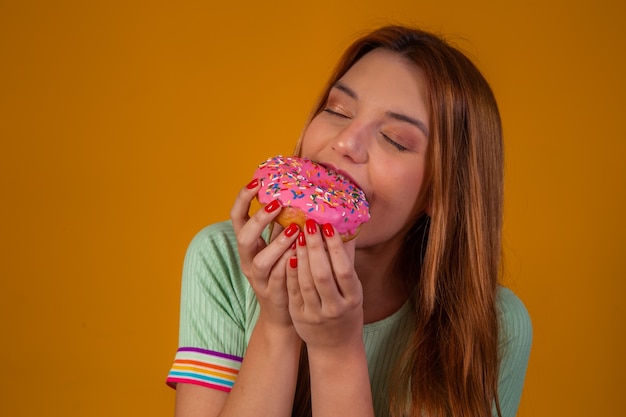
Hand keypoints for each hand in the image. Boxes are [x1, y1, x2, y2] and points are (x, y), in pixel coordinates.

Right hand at [230, 179, 299, 327]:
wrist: (282, 314)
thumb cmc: (284, 271)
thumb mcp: (278, 245)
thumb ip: (282, 224)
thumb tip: (296, 194)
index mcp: (248, 245)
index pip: (237, 218)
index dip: (243, 199)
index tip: (256, 182)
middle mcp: (248, 260)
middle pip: (243, 237)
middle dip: (259, 219)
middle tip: (277, 203)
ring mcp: (259, 279)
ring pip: (261, 260)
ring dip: (277, 243)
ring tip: (294, 230)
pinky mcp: (272, 293)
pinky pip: (278, 278)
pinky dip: (288, 265)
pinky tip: (301, 254)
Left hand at [286, 220, 363, 349]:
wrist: (335, 346)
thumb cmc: (346, 310)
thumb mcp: (354, 289)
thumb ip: (348, 260)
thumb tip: (348, 227)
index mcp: (353, 299)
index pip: (344, 270)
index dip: (336, 248)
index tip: (328, 226)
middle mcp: (335, 308)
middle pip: (323, 275)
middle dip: (315, 248)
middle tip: (310, 224)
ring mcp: (315, 314)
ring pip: (306, 282)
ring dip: (301, 257)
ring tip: (298, 235)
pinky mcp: (299, 316)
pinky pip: (293, 291)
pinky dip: (290, 272)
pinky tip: (288, 253)